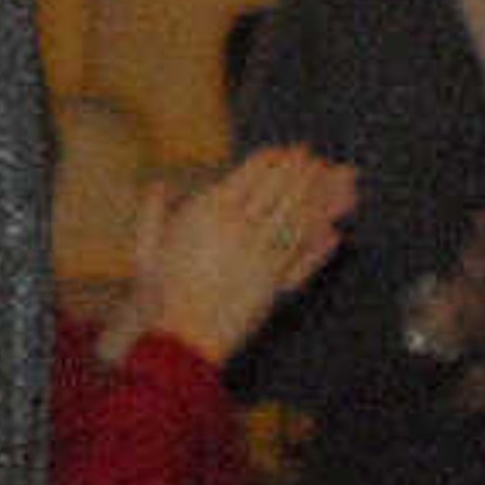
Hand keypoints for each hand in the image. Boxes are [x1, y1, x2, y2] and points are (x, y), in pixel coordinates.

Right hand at [111, 143, 353, 366]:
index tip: (291, 150)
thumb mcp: (145, 249)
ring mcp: (262, 256)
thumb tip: (158, 186)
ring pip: (299, 218)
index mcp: (209, 213)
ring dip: (322, 196)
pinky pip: (304, 255)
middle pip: (281, 190)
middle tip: (318, 159)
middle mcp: (240, 228)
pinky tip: (333, 231)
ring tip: (340, 181)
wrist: (182, 335)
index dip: (275, 159)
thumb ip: (152, 214)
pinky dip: (320, 242)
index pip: (252, 174)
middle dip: (303, 171)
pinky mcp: (275, 282)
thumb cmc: (159, 294)